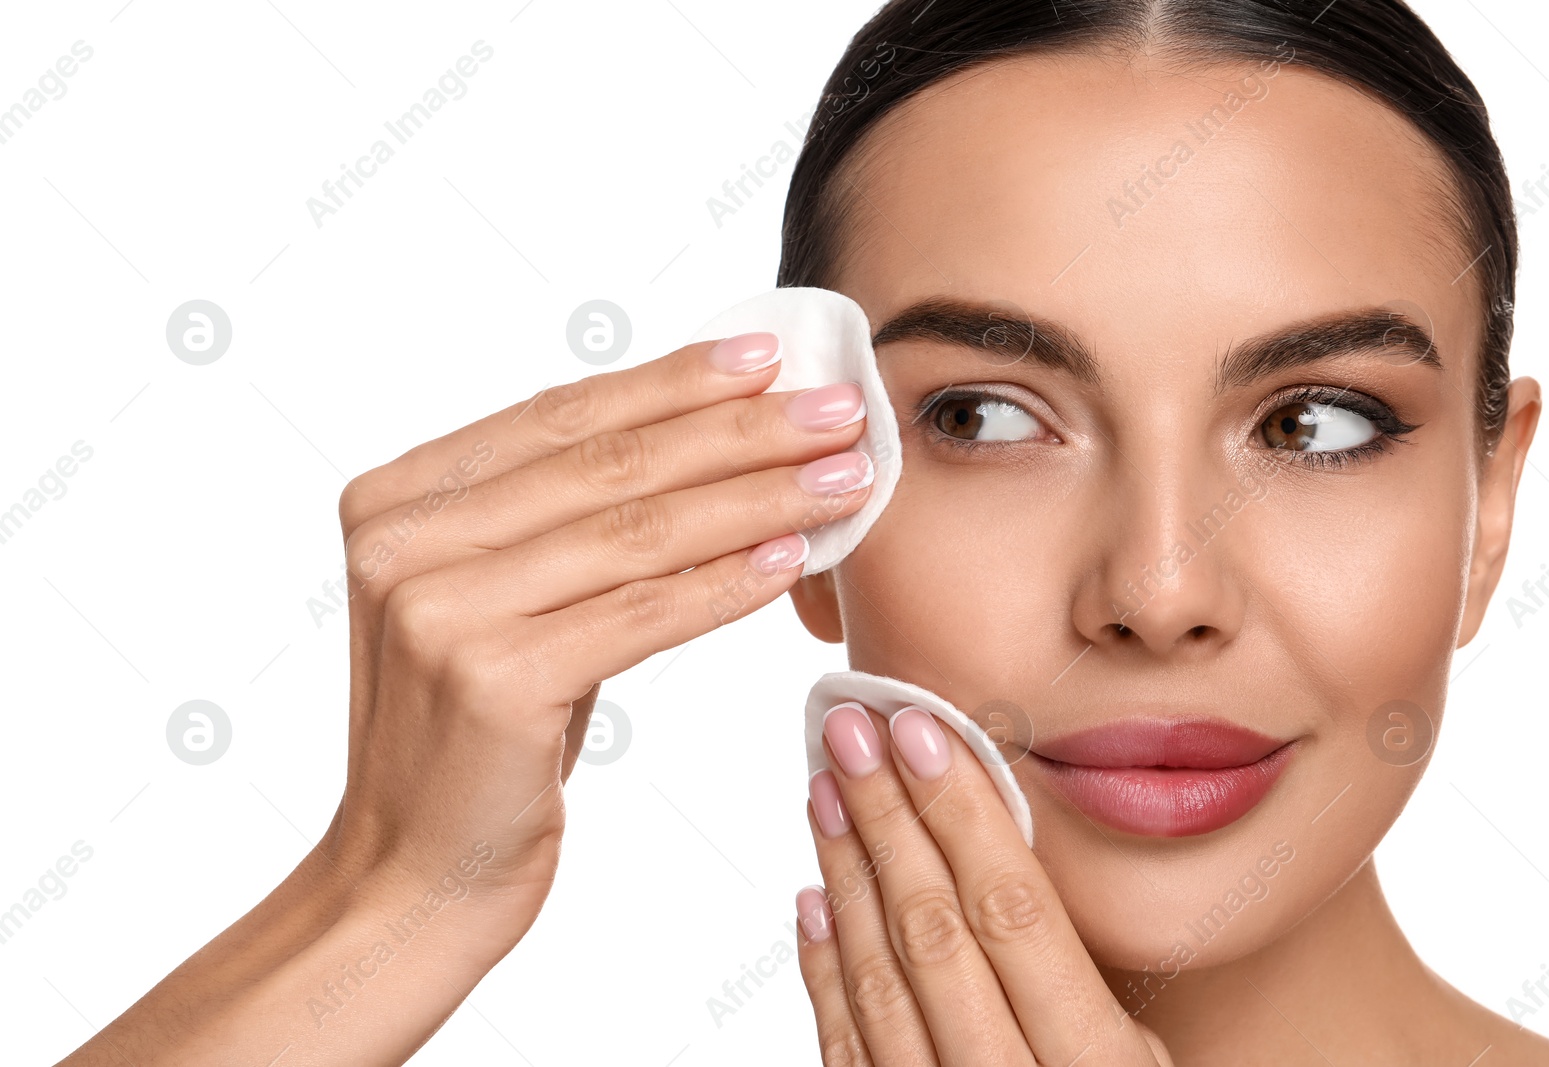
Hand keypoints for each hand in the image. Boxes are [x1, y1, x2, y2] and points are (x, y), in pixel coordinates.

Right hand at [326, 332, 876, 949]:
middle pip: (608, 463)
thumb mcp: (503, 604)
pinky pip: (641, 614)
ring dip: (757, 496)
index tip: (768, 358)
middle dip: (740, 430)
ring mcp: (438, 611)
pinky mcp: (491, 682)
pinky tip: (794, 556)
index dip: (674, 381)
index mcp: (396, 499)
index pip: (561, 416)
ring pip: (637, 532)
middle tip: (838, 408)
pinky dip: (726, 582)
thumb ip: (566, 521)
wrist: (412, 877)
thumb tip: (710, 431)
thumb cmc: (478, 739)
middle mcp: (403, 541)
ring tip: (842, 477)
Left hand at [796, 700, 1175, 1065]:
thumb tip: (997, 866)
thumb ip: (1077, 990)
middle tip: (848, 732)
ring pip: (879, 979)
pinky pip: (845, 1049)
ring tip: (824, 790)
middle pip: (934, 931)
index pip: (1013, 913)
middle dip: (888, 819)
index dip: (961, 814)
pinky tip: (810, 901)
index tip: (922, 731)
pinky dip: (823, 969)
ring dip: (845, 874)